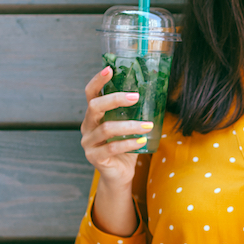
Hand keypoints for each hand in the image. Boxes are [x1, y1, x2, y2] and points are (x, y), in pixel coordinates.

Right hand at [80, 65, 149, 188]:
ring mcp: (88, 142)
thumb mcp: (129, 126)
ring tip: (148, 125)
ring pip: (107, 129)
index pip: (90, 93)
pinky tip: (142, 141)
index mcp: (94, 115)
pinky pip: (112, 148)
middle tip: (135, 97)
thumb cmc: (126, 146)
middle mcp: (87, 126)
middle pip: (94, 106)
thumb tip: (156, 92)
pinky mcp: (94, 157)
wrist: (119, 174)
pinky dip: (129, 143)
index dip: (98, 81)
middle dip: (115, 99)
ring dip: (130, 126)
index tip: (109, 69)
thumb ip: (134, 112)